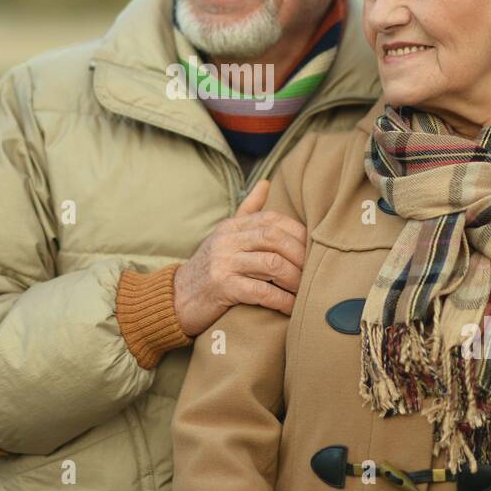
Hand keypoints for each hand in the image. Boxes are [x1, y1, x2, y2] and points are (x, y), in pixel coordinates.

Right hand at [173, 180, 307, 336]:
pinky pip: (261, 292)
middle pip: (275, 239)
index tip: (313, 249)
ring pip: (272, 265)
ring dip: (295, 279)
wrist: (176, 298)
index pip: (272, 219)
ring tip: (305, 290)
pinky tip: (292, 308)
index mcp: (232, 227)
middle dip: (300, 255)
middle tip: (314, 271)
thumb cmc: (209, 268)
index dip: (298, 233)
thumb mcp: (225, 235)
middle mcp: (227, 241)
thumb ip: (247, 211)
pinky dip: (282, 301)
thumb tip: (265, 182)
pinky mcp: (223, 288)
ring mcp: (224, 263)